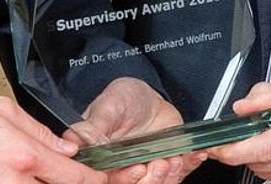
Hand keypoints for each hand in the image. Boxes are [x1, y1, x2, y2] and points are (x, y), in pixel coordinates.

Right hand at [0, 94, 103, 183]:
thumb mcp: (6, 111)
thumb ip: (42, 132)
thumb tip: (68, 148)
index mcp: (26, 156)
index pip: (75, 178)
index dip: (95, 180)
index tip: (102, 177)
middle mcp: (15, 183)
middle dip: (70, 183)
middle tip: (73, 174)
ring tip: (42, 171)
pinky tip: (23, 177)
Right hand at [70, 78, 203, 183]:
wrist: (147, 96)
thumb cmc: (121, 99)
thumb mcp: (107, 107)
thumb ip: (94, 126)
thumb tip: (76, 141)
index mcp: (103, 161)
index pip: (109, 181)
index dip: (125, 179)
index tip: (136, 168)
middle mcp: (123, 169)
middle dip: (151, 181)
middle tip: (159, 163)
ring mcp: (146, 168)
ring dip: (169, 176)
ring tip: (174, 159)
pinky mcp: (166, 165)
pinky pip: (178, 174)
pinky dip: (188, 167)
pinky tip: (194, 155)